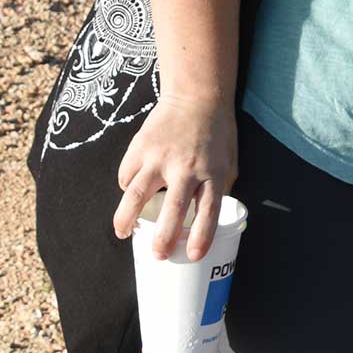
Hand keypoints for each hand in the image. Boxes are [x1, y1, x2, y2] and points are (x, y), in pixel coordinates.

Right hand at [113, 96, 236, 261]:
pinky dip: (126, 188)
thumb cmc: (217, 133)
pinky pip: (127, 174)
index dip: (201, 236)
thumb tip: (206, 219)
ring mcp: (159, 156)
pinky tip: (129, 197)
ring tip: (124, 233)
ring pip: (137, 193)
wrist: (196, 96)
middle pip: (172, 208)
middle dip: (163, 237)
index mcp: (212, 172)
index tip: (193, 256)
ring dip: (127, 217)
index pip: (208, 211)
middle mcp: (186, 167)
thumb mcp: (229, 163)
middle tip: (158, 255)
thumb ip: (218, 189)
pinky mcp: (140, 146)